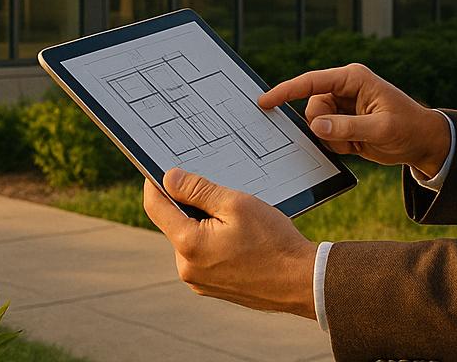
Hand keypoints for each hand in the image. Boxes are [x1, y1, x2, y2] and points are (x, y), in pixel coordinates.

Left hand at [141, 167, 317, 319]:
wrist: (301, 281)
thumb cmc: (273, 242)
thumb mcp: (236, 204)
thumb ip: (198, 190)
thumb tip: (169, 178)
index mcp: (188, 245)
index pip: (155, 207)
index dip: (155, 184)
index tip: (159, 170)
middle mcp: (187, 268)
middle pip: (174, 223)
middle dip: (191, 207)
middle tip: (222, 198)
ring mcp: (199, 281)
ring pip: (190, 239)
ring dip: (204, 225)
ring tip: (238, 224)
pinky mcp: (212, 287)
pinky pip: (203, 256)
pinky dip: (214, 243)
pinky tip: (240, 240)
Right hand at [258, 63, 450, 174]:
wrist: (423, 143)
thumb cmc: (408, 128)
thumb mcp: (380, 129)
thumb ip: (347, 127)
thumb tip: (317, 126)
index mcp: (353, 79)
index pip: (312, 82)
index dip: (286, 91)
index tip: (265, 101)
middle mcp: (344, 89)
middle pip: (312, 107)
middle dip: (323, 127)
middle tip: (348, 139)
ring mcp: (342, 106)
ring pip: (316, 124)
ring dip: (331, 139)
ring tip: (356, 143)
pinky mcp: (342, 123)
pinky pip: (324, 135)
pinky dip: (336, 145)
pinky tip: (356, 146)